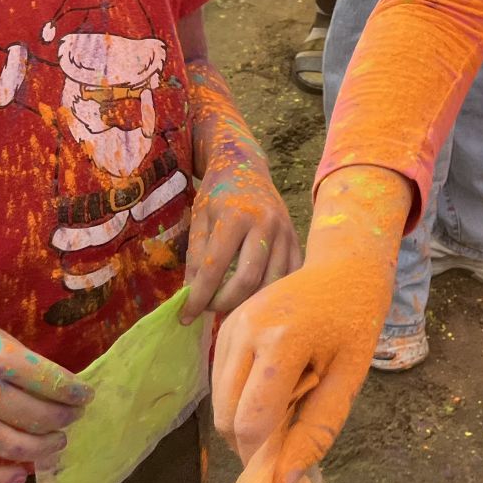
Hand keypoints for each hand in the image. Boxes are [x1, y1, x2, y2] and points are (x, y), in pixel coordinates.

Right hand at [0, 307, 88, 482]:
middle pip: (36, 417)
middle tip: (73, 417)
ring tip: (57, 441)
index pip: (50, 382)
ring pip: (12, 447)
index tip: (86, 397)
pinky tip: (21, 475)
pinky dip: (1, 479)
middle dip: (64, 419)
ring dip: (43, 448)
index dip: (75, 393)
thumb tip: (61, 390)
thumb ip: (24, 363)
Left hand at [181, 158, 301, 318]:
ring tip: (228, 305)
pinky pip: (288, 276)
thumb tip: (192, 296)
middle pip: (248, 280)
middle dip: (225, 303)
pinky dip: (271, 293)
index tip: (185, 315)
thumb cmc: (218, 192)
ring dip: (248, 302)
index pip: (215, 268)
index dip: (198, 297)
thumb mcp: (199, 218)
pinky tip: (253, 297)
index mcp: (236, 215)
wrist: (246, 166)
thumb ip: (195, 257)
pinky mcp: (296, 239)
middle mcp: (266, 223)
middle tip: (208, 309)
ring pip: (271, 283)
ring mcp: (285, 232)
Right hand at [214, 257, 394, 482]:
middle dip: (251, 439)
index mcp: (283, 339)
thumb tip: (284, 480)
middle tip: (290, 430)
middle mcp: (247, 328)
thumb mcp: (349, 377)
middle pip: (225, 416)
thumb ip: (316, 430)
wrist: (343, 266)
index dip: (264, 453)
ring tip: (286, 400)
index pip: (251, 421)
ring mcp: (232, 322)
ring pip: (218, 401)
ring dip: (244, 417)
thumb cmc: (355, 320)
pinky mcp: (227, 323)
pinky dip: (240, 395)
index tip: (286, 463)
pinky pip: (220, 379)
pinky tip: (273, 382)